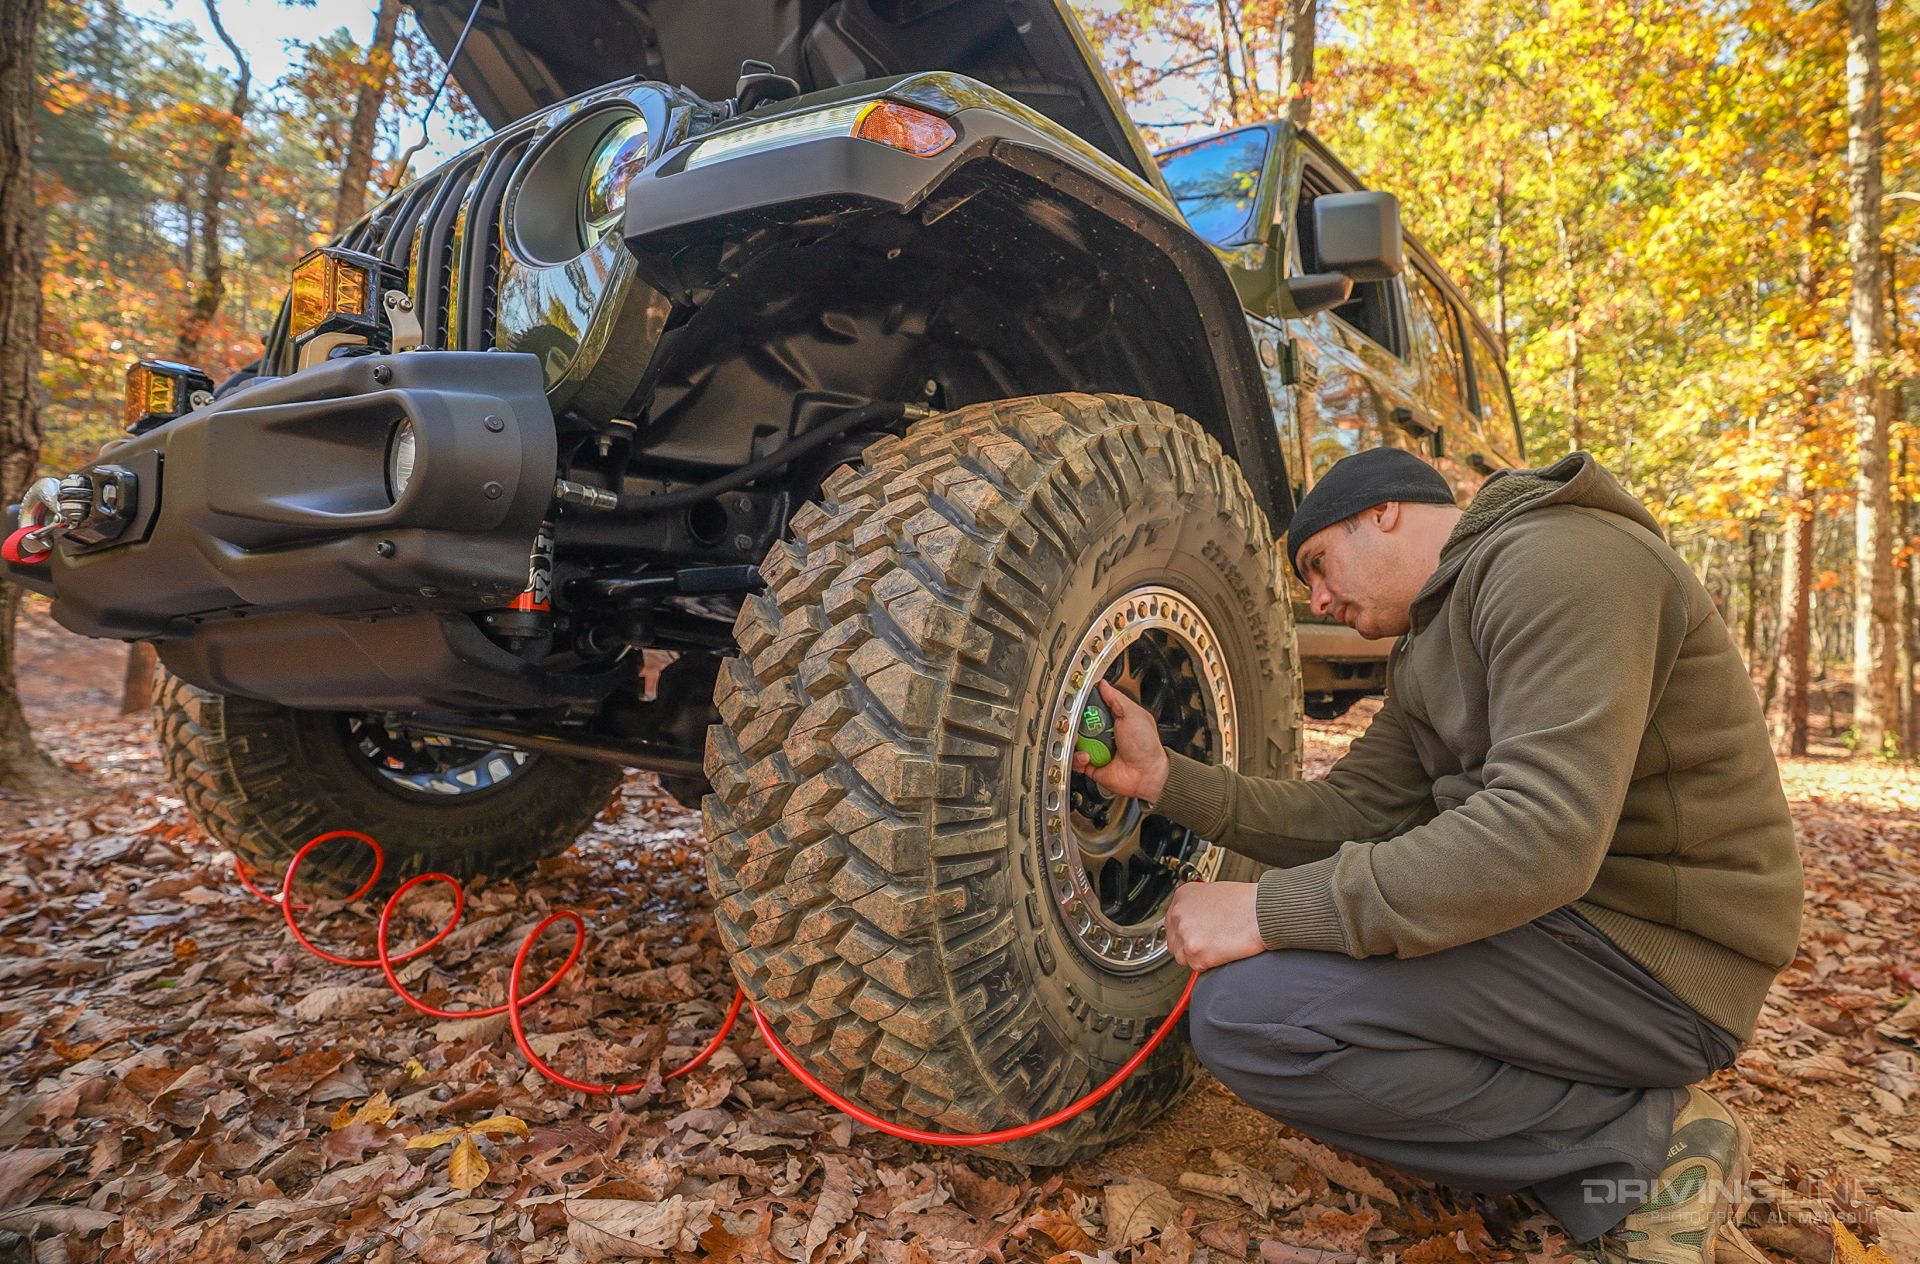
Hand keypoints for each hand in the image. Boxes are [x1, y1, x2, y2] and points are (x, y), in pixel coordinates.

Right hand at [1069, 679, 1170, 801]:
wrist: (1146, 774)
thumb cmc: (1146, 745)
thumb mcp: (1133, 714)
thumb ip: (1116, 698)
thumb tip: (1104, 684)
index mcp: (1114, 719)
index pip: (1093, 707)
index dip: (1084, 706)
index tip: (1077, 704)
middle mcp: (1104, 734)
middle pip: (1080, 724)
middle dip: (1076, 724)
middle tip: (1079, 726)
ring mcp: (1097, 749)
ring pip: (1075, 741)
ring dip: (1076, 742)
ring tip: (1083, 742)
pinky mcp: (1092, 765)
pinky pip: (1076, 760)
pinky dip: (1077, 758)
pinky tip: (1087, 756)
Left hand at [1163, 881, 1265, 969]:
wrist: (1262, 912)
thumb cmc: (1247, 902)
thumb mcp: (1214, 892)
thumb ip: (1197, 907)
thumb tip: (1194, 921)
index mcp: (1182, 896)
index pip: (1171, 922)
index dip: (1185, 932)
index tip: (1193, 936)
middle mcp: (1179, 914)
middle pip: (1174, 941)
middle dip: (1189, 946)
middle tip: (1208, 943)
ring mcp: (1186, 934)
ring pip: (1183, 957)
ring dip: (1198, 957)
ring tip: (1217, 947)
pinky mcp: (1197, 954)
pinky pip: (1197, 967)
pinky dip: (1209, 964)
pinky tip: (1222, 952)